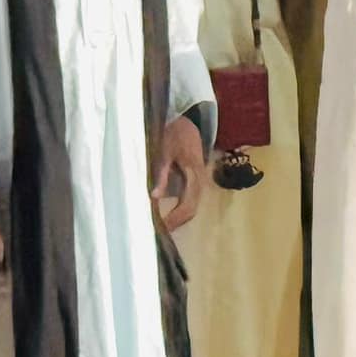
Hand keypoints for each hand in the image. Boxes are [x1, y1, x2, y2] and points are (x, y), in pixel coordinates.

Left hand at [152, 115, 206, 231]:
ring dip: (178, 220)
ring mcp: (201, 182)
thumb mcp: (164, 153)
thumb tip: (154, 197)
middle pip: (191, 210)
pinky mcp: (197, 183)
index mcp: (193, 174)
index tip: (159, 227)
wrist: (189, 124)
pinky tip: (168, 217)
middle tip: (157, 232)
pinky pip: (192, 202)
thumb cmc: (175, 136)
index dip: (174, 218)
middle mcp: (201, 181)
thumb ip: (162, 175)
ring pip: (193, 208)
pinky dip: (181, 212)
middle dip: (175, 223)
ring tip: (160, 227)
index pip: (186, 205)